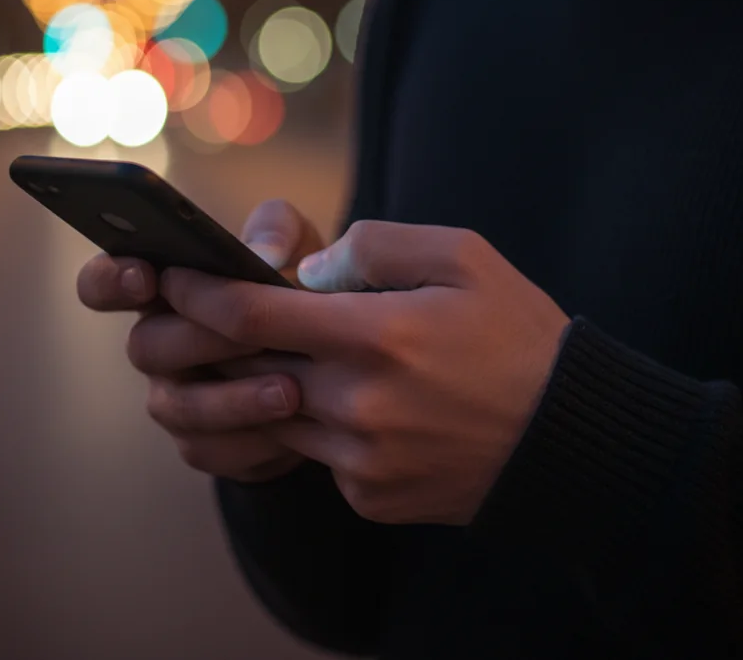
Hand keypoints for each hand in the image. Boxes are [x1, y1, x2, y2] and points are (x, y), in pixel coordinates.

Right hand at [74, 200, 323, 482]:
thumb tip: (263, 254)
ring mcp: (175, 397)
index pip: (102, 284)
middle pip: (145, 347)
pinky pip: (212, 450)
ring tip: (289, 390)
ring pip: (178, 407)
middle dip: (202, 340)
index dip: (110, 281)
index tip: (145, 276)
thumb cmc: (296, 284)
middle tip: (256, 336)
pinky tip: (295, 428)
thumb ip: (276, 230)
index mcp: (161, 289)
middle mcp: (156, 345)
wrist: (333, 355)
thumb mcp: (294, 243)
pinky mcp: (205, 443)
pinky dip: (255, 441)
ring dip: (234, 399)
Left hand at [162, 221, 572, 524]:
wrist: (570, 436)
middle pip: (250, 370)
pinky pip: (318, 456)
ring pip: (276, 415)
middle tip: (209, 314)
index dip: (200, 294)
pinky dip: (318, 424)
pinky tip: (356, 403)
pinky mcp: (371, 496)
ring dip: (267, 382)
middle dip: (219, 341)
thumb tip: (308, 273)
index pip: (252, 315)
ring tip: (291, 352)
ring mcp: (361, 461)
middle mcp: (357, 404)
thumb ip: (374, 246)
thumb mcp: (462, 255)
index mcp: (377, 335)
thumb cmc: (517, 334)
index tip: (172, 277)